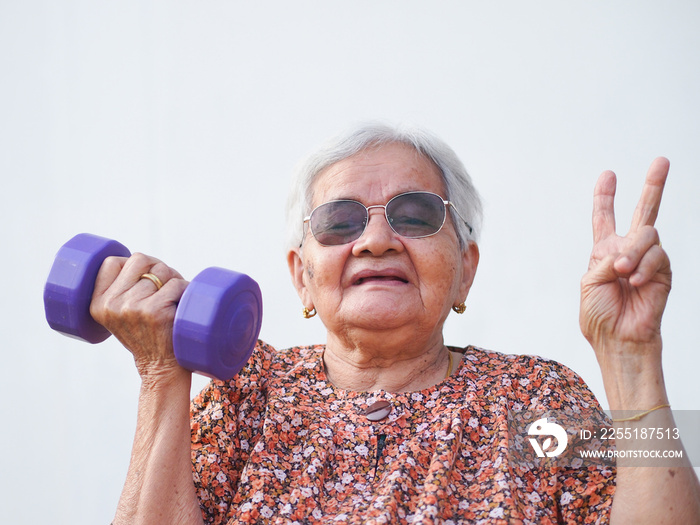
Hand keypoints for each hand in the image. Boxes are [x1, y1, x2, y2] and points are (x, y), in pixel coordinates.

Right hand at [90, 253, 189, 377]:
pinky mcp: (155, 311)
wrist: (161, 367)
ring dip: (174, 279)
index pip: (111, 262)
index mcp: (97, 303)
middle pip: (140, 260)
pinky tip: (183, 305)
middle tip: (165, 286)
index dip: (133, 264)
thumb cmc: (146, 334)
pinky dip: (186, 289)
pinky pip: (177, 283)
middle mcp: (111, 305)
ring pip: (161, 270)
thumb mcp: (119, 314)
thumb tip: (141, 259)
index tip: (144, 277)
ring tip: (173, 298)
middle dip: (157, 267)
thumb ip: (120, 289)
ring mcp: (133, 308)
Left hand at [580, 157, 671, 355]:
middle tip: (662, 161)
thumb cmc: (599, 316)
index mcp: (604, 252)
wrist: (618, 339)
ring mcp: (647, 259)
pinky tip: (634, 282)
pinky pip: (657, 256)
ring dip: (633, 252)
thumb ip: (605, 259)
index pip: (604, 218)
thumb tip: (627, 250)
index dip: (605, 197)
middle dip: (653, 185)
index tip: (608, 174)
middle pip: (643, 212)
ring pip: (647, 234)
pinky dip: (644, 266)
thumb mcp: (590, 283)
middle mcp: (627, 250)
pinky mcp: (663, 271)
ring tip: (623, 273)